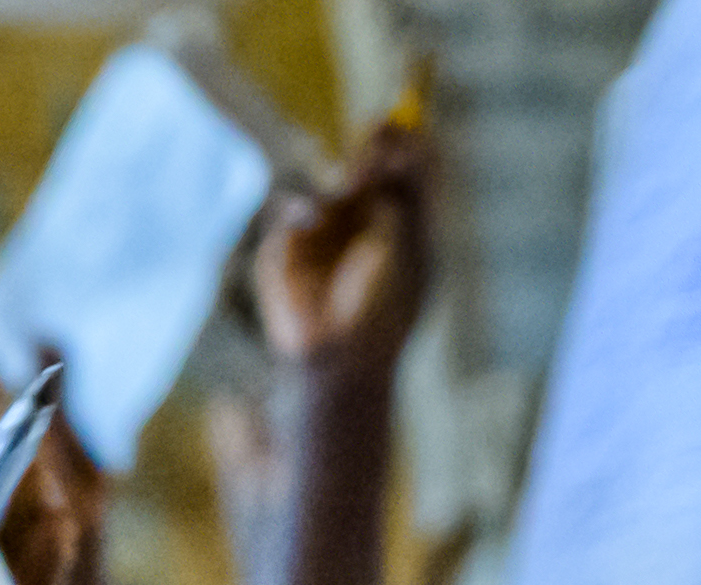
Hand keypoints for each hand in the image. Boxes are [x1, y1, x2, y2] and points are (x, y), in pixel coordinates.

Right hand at [255, 119, 432, 377]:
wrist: (345, 358)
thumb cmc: (389, 310)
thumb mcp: (415, 244)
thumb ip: (411, 194)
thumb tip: (407, 139)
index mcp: (396, 218)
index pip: (399, 162)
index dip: (403, 134)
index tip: (407, 110)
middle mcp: (359, 219)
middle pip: (363, 160)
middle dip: (371, 143)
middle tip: (377, 127)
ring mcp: (321, 233)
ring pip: (328, 178)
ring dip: (344, 172)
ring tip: (353, 181)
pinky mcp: (285, 249)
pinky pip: (292, 207)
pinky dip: (303, 204)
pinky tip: (319, 211)